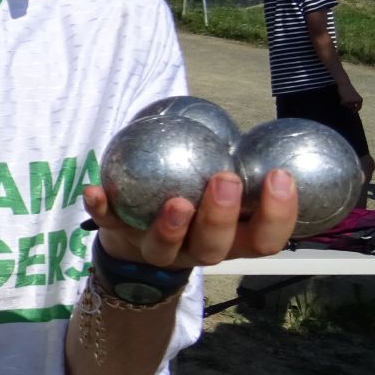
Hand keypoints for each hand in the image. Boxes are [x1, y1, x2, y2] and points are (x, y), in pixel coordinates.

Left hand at [82, 169, 297, 270]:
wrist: (140, 234)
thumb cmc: (197, 195)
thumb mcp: (223, 182)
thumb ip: (238, 161)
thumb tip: (262, 125)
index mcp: (232, 239)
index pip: (265, 239)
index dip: (278, 215)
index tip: (279, 176)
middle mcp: (197, 250)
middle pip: (214, 248)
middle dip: (222, 217)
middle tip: (225, 181)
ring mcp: (156, 249)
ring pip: (165, 249)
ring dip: (171, 227)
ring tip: (177, 202)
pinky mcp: (118, 237)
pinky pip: (108, 224)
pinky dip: (101, 209)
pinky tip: (95, 190)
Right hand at [338, 80, 362, 111]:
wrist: (344, 84)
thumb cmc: (348, 90)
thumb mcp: (353, 96)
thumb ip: (353, 102)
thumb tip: (350, 108)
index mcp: (360, 100)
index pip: (358, 107)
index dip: (355, 110)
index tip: (351, 111)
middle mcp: (357, 101)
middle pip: (351, 107)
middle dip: (347, 105)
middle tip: (345, 99)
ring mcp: (352, 101)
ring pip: (346, 106)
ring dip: (344, 103)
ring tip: (343, 97)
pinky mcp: (346, 101)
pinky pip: (342, 104)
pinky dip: (341, 102)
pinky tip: (341, 97)